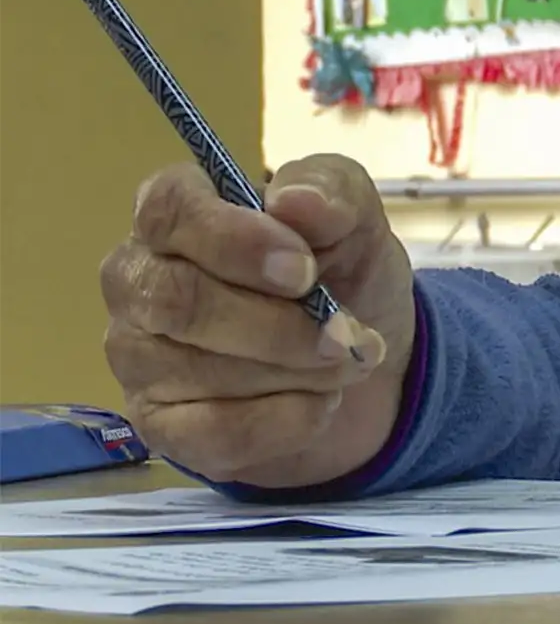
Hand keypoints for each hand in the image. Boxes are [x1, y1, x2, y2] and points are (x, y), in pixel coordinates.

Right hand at [100, 155, 416, 488]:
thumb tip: (296, 201)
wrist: (358, 352)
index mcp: (175, 216)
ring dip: (296, 371)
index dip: (234, 240)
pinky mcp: (163, 425)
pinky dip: (286, 420)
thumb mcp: (354, 214)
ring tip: (347, 362)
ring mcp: (140, 358)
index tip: (304, 269)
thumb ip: (330, 192)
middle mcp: (138, 282)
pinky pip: (214, 432)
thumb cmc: (339, 266)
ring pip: (200, 370)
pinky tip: (321, 403)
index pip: (167, 210)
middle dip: (278, 325)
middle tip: (348, 334)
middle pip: (175, 299)